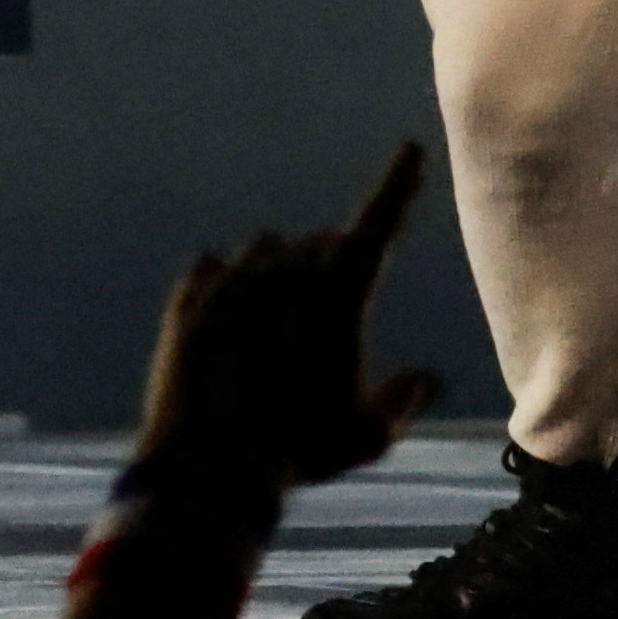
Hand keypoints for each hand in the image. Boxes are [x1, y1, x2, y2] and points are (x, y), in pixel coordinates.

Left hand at [124, 144, 443, 498]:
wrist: (204, 470)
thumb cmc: (297, 453)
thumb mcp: (366, 438)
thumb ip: (402, 401)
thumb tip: (427, 378)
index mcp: (338, 296)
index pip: (379, 226)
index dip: (398, 186)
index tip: (410, 149)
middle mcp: (287, 272)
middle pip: (320, 247)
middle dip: (327, 274)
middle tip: (315, 339)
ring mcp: (235, 279)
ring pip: (267, 249)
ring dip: (275, 274)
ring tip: (267, 338)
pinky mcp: (190, 297)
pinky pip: (214, 270)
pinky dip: (225, 289)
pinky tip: (225, 332)